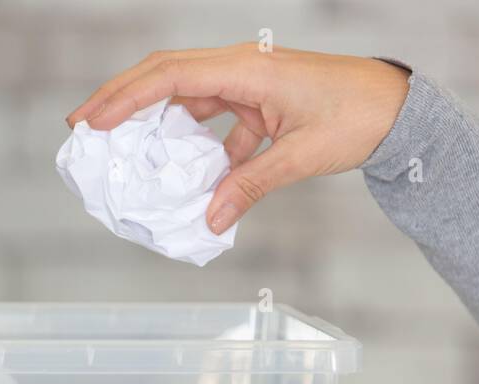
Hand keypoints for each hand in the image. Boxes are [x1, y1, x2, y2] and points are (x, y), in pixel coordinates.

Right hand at [67, 45, 409, 233]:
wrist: (397, 109)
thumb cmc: (358, 116)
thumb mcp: (301, 155)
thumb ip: (251, 186)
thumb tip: (211, 220)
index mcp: (247, 69)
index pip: (171, 77)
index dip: (126, 99)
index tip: (93, 123)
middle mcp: (241, 68)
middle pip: (165, 77)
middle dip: (120, 100)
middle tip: (81, 127)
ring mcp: (247, 84)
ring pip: (184, 97)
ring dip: (151, 122)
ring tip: (117, 147)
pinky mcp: (256, 103)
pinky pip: (211, 120)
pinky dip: (194, 146)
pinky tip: (185, 177)